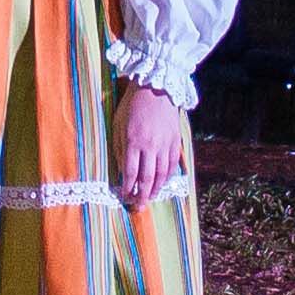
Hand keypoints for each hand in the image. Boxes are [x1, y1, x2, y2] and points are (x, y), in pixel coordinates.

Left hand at [113, 85, 191, 199]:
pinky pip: (173, 164)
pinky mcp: (176, 141)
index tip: (125, 196)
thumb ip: (119, 148)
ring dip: (156, 189)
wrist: (156, 88)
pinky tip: (163, 183)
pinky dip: (168, 177)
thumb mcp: (118, 124)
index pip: (130, 172)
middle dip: (142, 195)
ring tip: (150, 198)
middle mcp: (151, 146)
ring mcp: (165, 144)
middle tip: (138, 206)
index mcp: (134, 141)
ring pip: (162, 174)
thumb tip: (122, 170)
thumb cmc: (132, 105)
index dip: (128, 188)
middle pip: (147, 178)